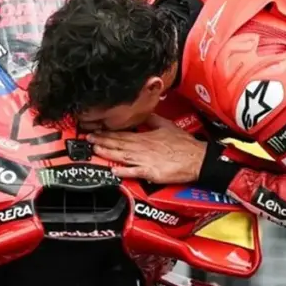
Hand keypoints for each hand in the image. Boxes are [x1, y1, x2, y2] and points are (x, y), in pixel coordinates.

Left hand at [87, 115, 207, 183]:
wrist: (197, 158)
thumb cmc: (184, 144)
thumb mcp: (167, 126)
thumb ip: (152, 120)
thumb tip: (143, 113)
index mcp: (146, 137)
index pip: (122, 134)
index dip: (107, 133)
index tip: (96, 131)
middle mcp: (143, 148)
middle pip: (119, 144)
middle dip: (102, 141)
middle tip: (88, 140)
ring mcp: (145, 160)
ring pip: (122, 156)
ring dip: (107, 153)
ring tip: (95, 150)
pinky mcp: (151, 172)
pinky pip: (134, 171)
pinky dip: (123, 171)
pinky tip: (113, 170)